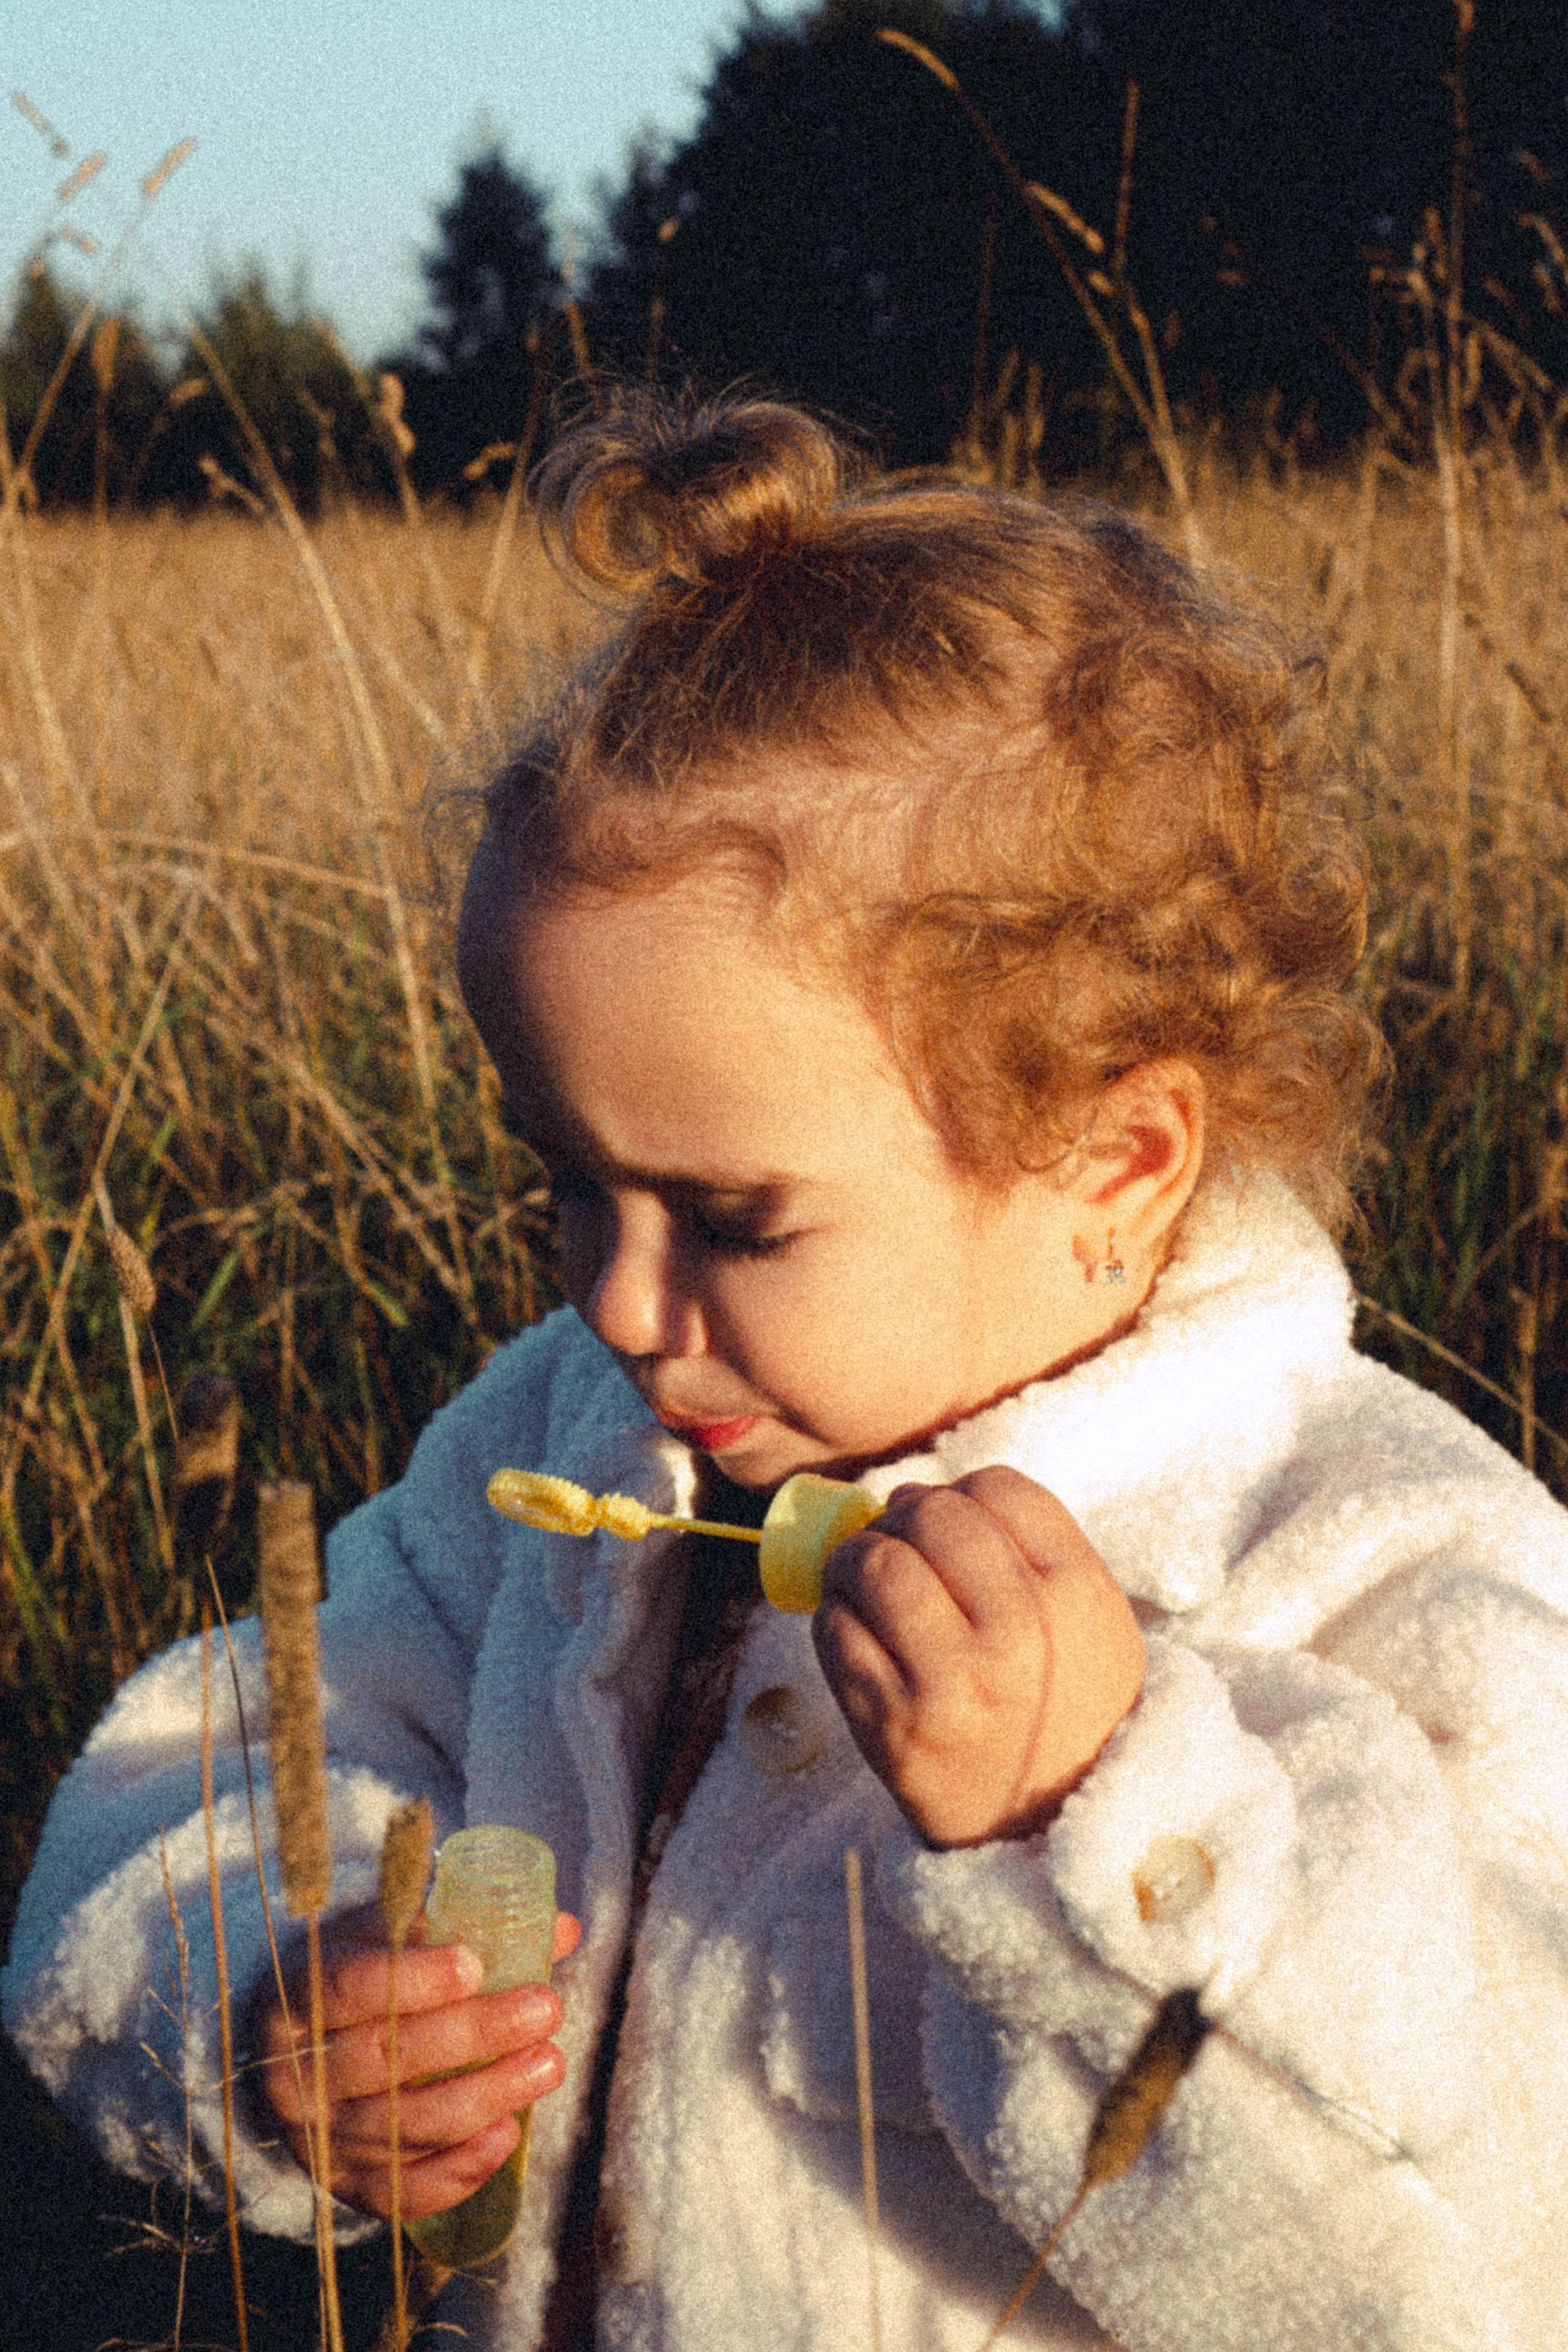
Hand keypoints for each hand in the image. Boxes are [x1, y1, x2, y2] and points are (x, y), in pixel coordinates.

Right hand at [252, 1902, 581, 2219]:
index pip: (351, 1988)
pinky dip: (460, 2169)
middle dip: (476, 2034)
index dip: (414, 1980)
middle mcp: (300, 2074)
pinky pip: (405, 2192)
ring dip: (488, 2096)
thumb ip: (462, 1927)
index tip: (474, 1965)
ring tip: (549, 2064)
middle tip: (545, 2009)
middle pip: (390, 2057)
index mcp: (301, 1995)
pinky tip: (507, 2133)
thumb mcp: (389, 1937)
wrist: (295, 2057)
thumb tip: (561, 1928)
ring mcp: (321, 2138)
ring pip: (409, 2126)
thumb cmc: (357, 1979)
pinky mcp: (348, 2186)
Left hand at [813, 1467, 1144, 1847]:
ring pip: (874, 1563)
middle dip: (900, 1518)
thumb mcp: (1090, 1620)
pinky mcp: (893, 1724)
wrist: (1047, 1826)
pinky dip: (833, 1616)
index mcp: (1076, 1596)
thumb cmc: (1064, 1706)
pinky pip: (835, 1630)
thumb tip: (914, 1494)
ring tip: (863, 1577)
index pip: (1000, 1489)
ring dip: (854, 1558)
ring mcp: (952, 1681)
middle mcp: (1019, 1634)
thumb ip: (1031, 1547)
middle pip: (931, 1515)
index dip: (962, 1493)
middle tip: (895, 1542)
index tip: (950, 1521)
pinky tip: (854, 1630)